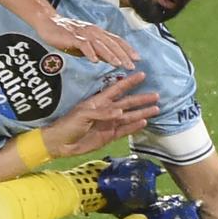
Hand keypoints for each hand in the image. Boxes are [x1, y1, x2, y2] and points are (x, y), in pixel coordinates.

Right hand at [35, 15, 138, 69]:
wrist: (47, 22)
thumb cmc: (65, 33)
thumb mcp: (84, 42)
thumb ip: (96, 48)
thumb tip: (108, 59)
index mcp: (98, 32)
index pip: (116, 40)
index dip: (127, 49)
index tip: (137, 59)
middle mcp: (93, 31)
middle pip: (112, 43)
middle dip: (123, 55)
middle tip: (131, 66)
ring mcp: (83, 33)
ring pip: (100, 44)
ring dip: (110, 55)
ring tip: (118, 64)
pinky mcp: (72, 37)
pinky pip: (83, 45)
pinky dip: (90, 53)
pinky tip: (95, 61)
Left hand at [42, 73, 158, 157]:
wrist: (61, 143)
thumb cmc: (68, 124)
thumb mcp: (83, 115)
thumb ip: (101, 113)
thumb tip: (120, 113)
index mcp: (98, 101)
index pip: (117, 89)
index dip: (129, 82)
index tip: (142, 75)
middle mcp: (106, 111)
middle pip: (128, 103)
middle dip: (141, 99)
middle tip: (156, 94)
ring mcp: (109, 123)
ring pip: (129, 116)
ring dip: (142, 112)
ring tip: (156, 108)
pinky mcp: (109, 136)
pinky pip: (125, 130)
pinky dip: (134, 126)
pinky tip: (144, 122)